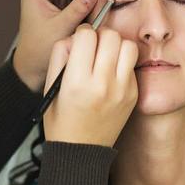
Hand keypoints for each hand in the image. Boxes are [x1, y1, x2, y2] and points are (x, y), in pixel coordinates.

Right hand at [43, 24, 138, 146]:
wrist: (81, 152)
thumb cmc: (62, 120)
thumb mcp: (51, 86)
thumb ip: (60, 54)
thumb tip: (76, 36)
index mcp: (78, 82)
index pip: (86, 35)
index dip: (81, 33)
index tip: (80, 41)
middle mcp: (102, 84)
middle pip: (111, 35)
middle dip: (100, 35)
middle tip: (94, 46)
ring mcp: (122, 90)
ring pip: (128, 45)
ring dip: (116, 45)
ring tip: (106, 56)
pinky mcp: (133, 95)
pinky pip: (132, 64)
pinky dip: (122, 63)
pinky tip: (111, 73)